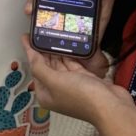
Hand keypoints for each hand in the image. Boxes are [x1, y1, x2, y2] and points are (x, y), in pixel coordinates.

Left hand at [21, 34, 135, 135]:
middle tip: (40, 29)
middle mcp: (56, 89)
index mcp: (45, 93)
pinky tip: (66, 42)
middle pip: (46, 65)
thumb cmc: (80, 95)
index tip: (25, 36)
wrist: (109, 106)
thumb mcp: (55, 81)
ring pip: (60, 63)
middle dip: (42, 49)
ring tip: (51, 31)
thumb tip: (30, 55)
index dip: (30, 52)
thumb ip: (40, 67)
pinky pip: (73, 63)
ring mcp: (71, 84)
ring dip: (55, 49)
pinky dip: (69, 54)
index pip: (34, 68)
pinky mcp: (84, 78)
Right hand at [24, 0, 116, 77]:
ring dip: (30, 0)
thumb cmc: (95, 32)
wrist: (89, 58)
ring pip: (35, 2)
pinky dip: (30, 16)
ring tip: (31, 3)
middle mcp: (58, 2)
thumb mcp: (103, 12)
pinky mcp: (44, 28)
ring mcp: (50, 14)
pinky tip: (31, 14)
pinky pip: (34, 19)